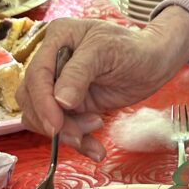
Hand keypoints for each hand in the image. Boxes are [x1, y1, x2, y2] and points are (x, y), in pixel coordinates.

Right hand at [16, 6, 188, 160]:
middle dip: (54, 122)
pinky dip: (77, 142)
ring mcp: (60, 84)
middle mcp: (52, 61)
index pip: (36, 74)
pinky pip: (63, 127)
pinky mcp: (71, 104)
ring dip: (66, 133)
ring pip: (44, 118)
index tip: (56, 125)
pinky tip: (95, 150)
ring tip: (96, 130)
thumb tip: (59, 100)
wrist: (155, 63)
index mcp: (57, 38)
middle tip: (79, 135)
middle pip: (33, 99)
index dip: (42, 102)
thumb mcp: (106, 51)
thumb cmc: (133, 48)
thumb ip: (78, 73)